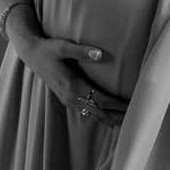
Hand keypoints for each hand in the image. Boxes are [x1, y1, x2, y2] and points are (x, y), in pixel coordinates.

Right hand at [8, 11, 127, 129]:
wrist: (32, 55)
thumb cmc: (49, 49)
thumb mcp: (63, 46)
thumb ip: (81, 50)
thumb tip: (100, 54)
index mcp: (73, 85)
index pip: (100, 99)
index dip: (117, 105)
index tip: (131, 106)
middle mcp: (71, 97)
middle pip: (99, 112)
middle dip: (118, 116)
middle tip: (136, 118)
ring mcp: (68, 100)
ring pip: (93, 115)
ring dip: (110, 120)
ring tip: (128, 123)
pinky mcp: (67, 100)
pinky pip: (86, 113)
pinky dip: (100, 119)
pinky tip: (110, 122)